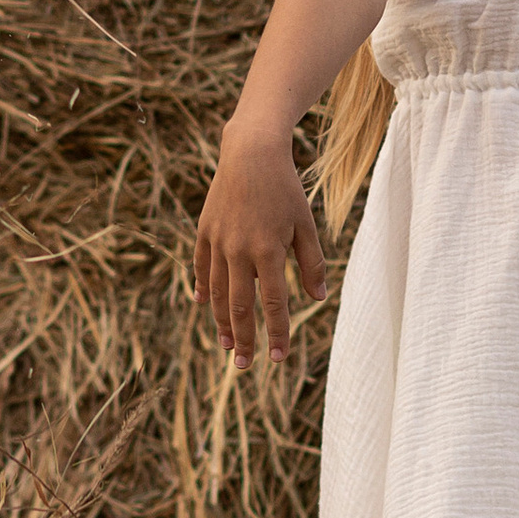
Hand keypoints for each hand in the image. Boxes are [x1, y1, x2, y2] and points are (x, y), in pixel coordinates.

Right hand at [195, 117, 325, 362]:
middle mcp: (238, 250)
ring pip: (216, 292)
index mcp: (268, 251)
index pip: (272, 304)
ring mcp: (218, 241)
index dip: (276, 333)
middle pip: (239, 306)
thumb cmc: (285, 189)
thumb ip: (311, 263)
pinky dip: (202, 288)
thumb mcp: (306, 224)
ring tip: (227, 344)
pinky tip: (203, 304)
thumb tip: (318, 298)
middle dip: (244, 338)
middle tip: (245, 365)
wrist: (251, 152)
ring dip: (221, 321)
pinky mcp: (204, 230)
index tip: (278, 357)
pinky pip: (201, 266)